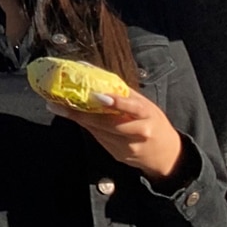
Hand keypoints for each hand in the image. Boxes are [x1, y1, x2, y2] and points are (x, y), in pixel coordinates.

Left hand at [46, 88, 183, 181]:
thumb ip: (122, 92)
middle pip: (108, 123)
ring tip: (59, 108)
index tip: (97, 96)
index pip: (132, 107)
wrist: (167, 155)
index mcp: (148, 115)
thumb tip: (91, 71)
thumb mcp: (145, 105)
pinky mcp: (119, 155)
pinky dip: (87, 127)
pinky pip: (100, 138)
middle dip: (82, 113)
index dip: (116, 102)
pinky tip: (75, 118)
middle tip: (59, 103)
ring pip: (99, 131)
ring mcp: (128, 147)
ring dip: (78, 119)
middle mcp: (139, 132)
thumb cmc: (152, 122)